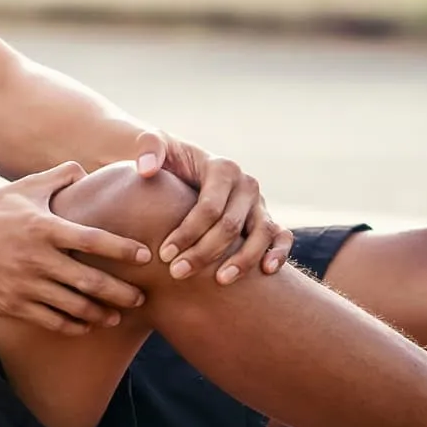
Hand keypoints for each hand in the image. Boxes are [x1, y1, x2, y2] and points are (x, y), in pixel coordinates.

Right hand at [0, 162, 152, 336]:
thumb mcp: (20, 189)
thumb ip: (56, 178)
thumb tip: (84, 169)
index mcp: (44, 228)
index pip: (93, 240)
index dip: (122, 249)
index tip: (145, 255)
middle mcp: (38, 259)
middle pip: (90, 281)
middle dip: (120, 292)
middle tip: (142, 297)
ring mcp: (26, 285)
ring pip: (73, 307)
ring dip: (100, 314)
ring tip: (117, 316)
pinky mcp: (14, 305)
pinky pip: (51, 321)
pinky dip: (73, 325)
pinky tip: (86, 325)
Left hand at [133, 131, 293, 285]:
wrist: (184, 168)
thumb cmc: (167, 161)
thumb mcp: (153, 145)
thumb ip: (147, 148)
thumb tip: (146, 170)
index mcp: (222, 168)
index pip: (209, 206)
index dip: (187, 232)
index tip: (163, 254)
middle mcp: (246, 184)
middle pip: (231, 225)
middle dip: (203, 252)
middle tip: (177, 273)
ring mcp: (259, 203)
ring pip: (262, 233)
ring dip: (243, 260)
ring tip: (220, 280)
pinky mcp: (266, 219)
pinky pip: (281, 236)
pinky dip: (279, 253)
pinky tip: (266, 272)